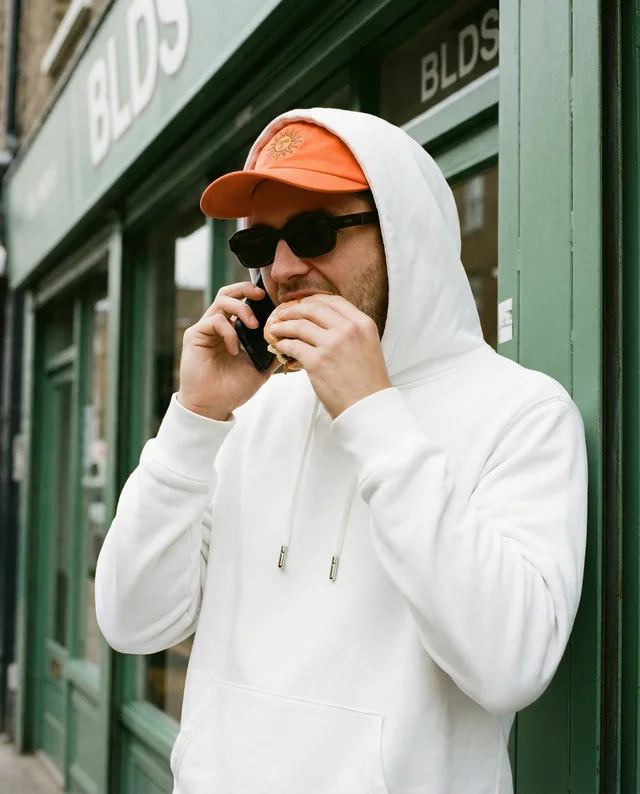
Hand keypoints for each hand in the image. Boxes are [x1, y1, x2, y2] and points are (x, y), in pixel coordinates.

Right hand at [177, 282, 278, 419]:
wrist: (213, 406)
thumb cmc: (232, 389)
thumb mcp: (260, 369)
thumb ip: (271, 353)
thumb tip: (290, 341)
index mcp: (231, 331)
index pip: (241, 302)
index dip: (255, 296)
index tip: (273, 300)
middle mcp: (217, 326)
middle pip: (228, 293)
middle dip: (246, 289)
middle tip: (262, 296)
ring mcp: (205, 329)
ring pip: (222, 300)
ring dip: (242, 309)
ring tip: (253, 325)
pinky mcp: (194, 335)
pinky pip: (214, 320)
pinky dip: (229, 332)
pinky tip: (235, 350)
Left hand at [268, 295, 391, 418]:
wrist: (369, 407)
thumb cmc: (368, 382)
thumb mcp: (368, 346)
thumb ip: (350, 331)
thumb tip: (323, 324)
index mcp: (363, 324)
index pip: (333, 300)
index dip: (313, 299)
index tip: (301, 302)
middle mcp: (349, 330)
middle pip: (314, 308)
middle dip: (294, 309)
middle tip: (282, 314)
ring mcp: (332, 345)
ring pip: (299, 325)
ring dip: (283, 325)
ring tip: (275, 329)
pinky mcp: (317, 362)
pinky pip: (293, 346)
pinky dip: (283, 344)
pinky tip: (280, 346)